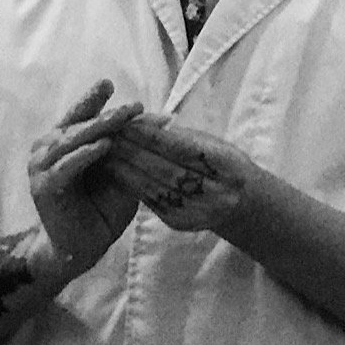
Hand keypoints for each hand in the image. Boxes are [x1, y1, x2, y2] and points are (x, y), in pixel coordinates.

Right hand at [26, 80, 144, 291]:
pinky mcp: (45, 188)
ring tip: (121, 119)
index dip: (93, 99)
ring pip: (70, 141)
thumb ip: (132, 148)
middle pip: (77, 124)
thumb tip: (163, 120)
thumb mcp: (123, 172)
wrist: (80, 246)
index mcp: (65, 143)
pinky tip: (103, 146)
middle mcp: (48, 150)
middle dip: (104, 112)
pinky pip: (65, 167)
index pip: (79, 115)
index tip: (109, 83)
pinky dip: (84, 155)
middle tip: (132, 106)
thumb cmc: (102, 207)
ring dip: (97, 128)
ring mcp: (42, 168)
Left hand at [106, 114, 262, 236]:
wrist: (242, 203)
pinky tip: (113, 170)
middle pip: (165, 169)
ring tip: (103, 151)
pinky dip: (129, 183)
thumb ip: (182, 136)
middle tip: (106, 134)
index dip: (152, 137)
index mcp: (228, 167)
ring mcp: (197, 211)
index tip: (128, 123)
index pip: (183, 149)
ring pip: (153, 186)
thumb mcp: (214, 144)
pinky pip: (148, 200)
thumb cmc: (224, 165)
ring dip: (124, 167)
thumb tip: (145, 124)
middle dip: (132, 151)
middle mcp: (216, 193)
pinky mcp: (179, 222)